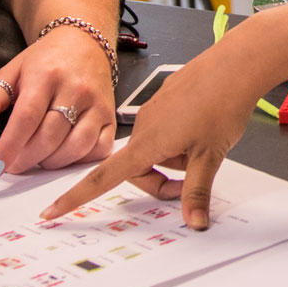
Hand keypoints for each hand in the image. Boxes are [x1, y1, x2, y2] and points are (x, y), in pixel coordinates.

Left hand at [0, 26, 117, 174]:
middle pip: (50, 136)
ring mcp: (96, 103)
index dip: (9, 146)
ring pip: (76, 146)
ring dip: (52, 162)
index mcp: (46, 75)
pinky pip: (99, 148)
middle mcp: (75, 88)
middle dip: (26, 158)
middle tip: (14, 163)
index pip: (26, 118)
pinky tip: (65, 154)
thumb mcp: (13, 71)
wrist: (84, 42)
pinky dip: (80, 159)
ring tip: (38, 158)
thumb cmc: (47, 59)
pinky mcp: (110, 115)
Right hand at [39, 43, 261, 229]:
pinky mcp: (168, 99)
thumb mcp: (210, 156)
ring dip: (176, 158)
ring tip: (204, 148)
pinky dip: (181, 139)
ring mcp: (156, 111)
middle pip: (138, 168)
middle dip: (161, 180)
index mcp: (146, 143)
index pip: (103, 178)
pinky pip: (166, 130)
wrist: (235, 64)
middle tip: (193, 179)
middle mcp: (145, 126)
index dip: (75, 197)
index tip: (52, 211)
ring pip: (156, 149)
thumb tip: (194, 222)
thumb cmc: (221, 104)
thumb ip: (197, 192)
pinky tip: (205, 129)